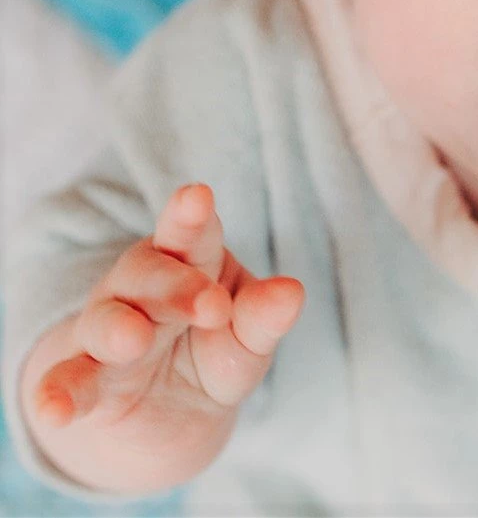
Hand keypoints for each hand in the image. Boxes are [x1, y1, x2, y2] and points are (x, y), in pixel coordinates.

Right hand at [32, 184, 303, 454]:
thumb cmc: (215, 351)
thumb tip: (293, 292)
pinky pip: (66, 383)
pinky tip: (52, 408)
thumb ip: (263, 317)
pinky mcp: (83, 381)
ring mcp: (107, 331)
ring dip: (118, 330)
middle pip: (150, 273)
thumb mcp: (247, 339)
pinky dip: (57, 395)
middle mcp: (141, 288)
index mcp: (190, 261)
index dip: (190, 215)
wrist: (173, 414)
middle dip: (176, 285)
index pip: (191, 233)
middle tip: (212, 305)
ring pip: (106, 322)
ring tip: (134, 339)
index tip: (198, 195)